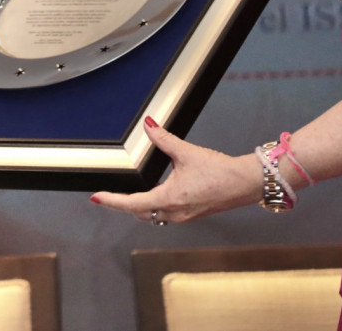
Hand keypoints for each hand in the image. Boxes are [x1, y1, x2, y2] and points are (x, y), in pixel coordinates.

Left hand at [90, 118, 260, 223]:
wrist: (244, 183)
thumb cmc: (218, 171)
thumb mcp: (186, 152)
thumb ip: (164, 139)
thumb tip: (149, 125)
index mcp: (169, 198)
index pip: (132, 203)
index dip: (112, 201)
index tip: (97, 198)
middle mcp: (174, 212)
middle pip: (140, 213)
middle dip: (124, 205)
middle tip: (109, 196)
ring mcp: (183, 216)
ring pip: (153, 216)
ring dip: (139, 207)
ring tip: (127, 196)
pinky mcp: (192, 214)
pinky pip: (166, 215)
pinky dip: (154, 207)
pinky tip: (155, 196)